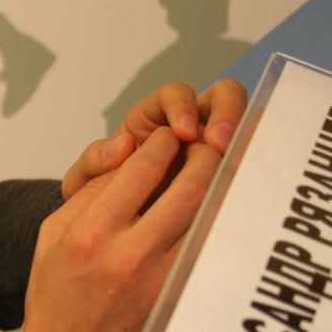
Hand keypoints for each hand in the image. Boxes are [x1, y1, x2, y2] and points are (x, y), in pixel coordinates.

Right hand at [21, 128, 221, 331]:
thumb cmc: (55, 296)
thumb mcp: (51, 235)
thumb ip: (89, 194)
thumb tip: (129, 157)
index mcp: (90, 234)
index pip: (141, 170)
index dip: (161, 144)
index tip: (166, 137)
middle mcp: (128, 256)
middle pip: (188, 186)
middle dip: (201, 156)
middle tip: (203, 145)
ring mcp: (160, 281)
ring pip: (209, 216)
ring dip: (219, 185)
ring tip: (217, 171)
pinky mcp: (179, 299)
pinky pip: (210, 248)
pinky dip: (218, 222)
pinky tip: (217, 209)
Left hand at [63, 79, 244, 199]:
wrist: (106, 236)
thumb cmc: (96, 199)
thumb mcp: (84, 181)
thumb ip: (93, 161)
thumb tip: (124, 145)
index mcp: (152, 119)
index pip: (176, 95)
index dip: (182, 107)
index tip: (183, 132)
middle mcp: (188, 127)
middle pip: (223, 98)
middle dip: (227, 114)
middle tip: (220, 144)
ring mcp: (212, 148)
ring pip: (243, 126)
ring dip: (243, 140)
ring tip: (234, 165)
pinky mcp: (225, 174)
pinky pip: (245, 163)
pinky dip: (247, 168)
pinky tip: (240, 187)